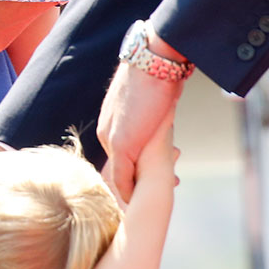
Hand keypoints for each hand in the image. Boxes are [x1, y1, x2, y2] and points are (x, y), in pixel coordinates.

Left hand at [99, 53, 185, 202]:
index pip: (117, 156)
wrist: (154, 62)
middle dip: (132, 186)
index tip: (141, 186)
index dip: (130, 174)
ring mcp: (111, 139)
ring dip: (133, 191)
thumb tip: (163, 109)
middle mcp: (106, 132)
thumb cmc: (156, 74)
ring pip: (118, 175)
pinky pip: (121, 176)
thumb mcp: (149, 96)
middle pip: (116, 168)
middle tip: (145, 201)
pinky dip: (128, 192)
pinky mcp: (122, 145)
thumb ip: (149, 110)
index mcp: (111, 122)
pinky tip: (136, 203)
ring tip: (143, 206)